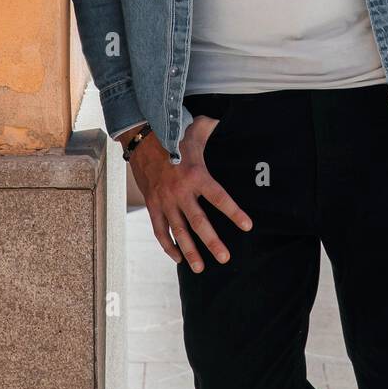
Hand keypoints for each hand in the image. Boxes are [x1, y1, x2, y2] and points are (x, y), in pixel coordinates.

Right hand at [125, 116, 252, 271]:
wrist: (140, 138)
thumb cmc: (173, 135)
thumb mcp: (196, 130)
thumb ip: (213, 129)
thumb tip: (227, 121)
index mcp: (196, 175)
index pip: (219, 198)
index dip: (234, 212)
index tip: (247, 225)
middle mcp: (180, 191)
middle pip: (199, 222)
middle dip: (212, 241)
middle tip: (224, 257)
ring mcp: (164, 200)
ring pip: (178, 231)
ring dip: (190, 250)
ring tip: (200, 268)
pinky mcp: (152, 204)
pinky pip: (159, 230)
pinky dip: (168, 245)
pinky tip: (178, 257)